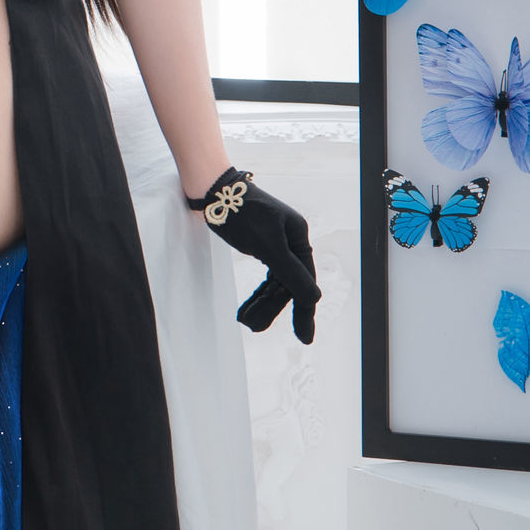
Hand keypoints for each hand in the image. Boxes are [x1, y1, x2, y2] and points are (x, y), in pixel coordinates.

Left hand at [186, 167, 319, 342]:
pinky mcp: (261, 245)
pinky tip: (249, 307)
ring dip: (262, 303)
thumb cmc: (241, 213)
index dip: (303, 311)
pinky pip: (266, 276)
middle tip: (254, 328)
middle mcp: (292, 241)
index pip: (304, 282)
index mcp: (299, 238)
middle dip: (272, 308)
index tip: (305, 339)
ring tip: (246, 322)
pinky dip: (257, 292)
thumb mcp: (267, 245)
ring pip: (275, 283)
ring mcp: (276, 244)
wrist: (214, 190)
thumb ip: (290, 273)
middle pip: (288, 284)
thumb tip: (315, 298)